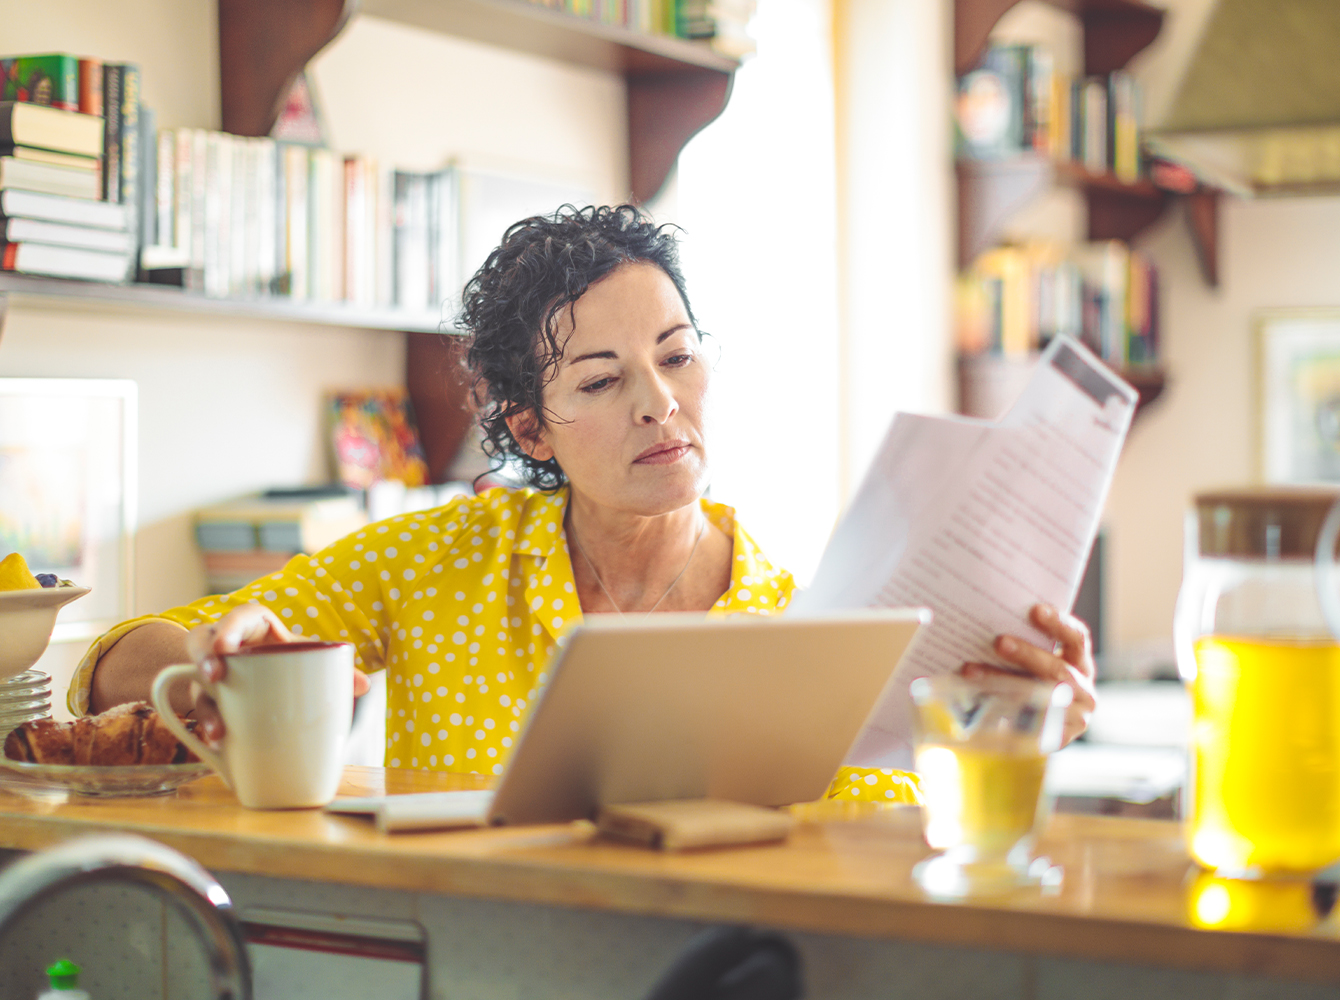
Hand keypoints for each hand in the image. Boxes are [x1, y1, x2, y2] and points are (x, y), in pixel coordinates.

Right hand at [183, 604, 370, 745]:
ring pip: (194, 680)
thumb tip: (363, 685)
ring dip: (204, 705)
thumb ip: (336, 670)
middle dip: (203, 656)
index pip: (240, 617)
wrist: (279, 684)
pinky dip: (206, 727)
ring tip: (217, 729)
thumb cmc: (292, 663)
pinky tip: (216, 743)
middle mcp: (226, 646)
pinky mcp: (208, 699)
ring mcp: (212, 672)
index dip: (230, 627)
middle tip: (214, 675)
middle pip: (201, 641)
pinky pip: (199, 710)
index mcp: (256, 627)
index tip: (226, 646)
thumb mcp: (311, 661)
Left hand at [962, 603, 1096, 747]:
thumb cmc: (1030, 681)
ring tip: (971, 670)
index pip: (1077, 639)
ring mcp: (1073, 718)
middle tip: (997, 641)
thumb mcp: (1034, 661)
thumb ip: (1024, 641)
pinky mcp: (1054, 740)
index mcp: (1080, 663)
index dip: (1058, 623)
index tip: (1034, 609)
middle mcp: (1083, 690)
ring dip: (1002, 682)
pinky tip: (973, 701)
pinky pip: (1026, 726)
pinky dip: (998, 712)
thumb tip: (990, 617)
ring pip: (1039, 699)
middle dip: (1026, 654)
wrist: (1035, 730)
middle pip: (1058, 670)